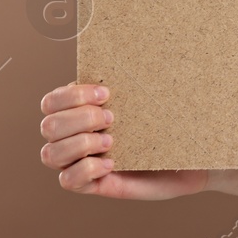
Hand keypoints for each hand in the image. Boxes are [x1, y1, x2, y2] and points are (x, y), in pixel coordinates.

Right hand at [38, 81, 207, 199]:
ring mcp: (79, 161)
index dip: (71, 97)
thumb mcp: (150, 98)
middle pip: (48, 126)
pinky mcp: (91, 183)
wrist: (190, 157)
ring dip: (80, 144)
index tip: (107, 94)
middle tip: (112, 118)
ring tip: (110, 141)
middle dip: (80, 119)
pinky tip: (111, 164)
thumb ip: (133, 82)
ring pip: (50, 154)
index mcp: (79, 109)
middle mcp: (72, 135)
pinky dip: (85, 170)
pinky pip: (68, 180)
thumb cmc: (168, 122)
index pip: (51, 102)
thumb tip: (135, 53)